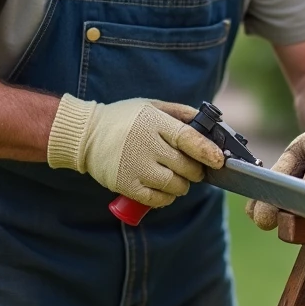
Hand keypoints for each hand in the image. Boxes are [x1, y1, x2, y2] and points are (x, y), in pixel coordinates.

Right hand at [47, 96, 223, 207]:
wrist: (85, 135)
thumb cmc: (124, 119)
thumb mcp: (151, 106)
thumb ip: (180, 113)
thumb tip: (209, 123)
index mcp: (155, 123)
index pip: (189, 139)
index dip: (208, 152)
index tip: (218, 160)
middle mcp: (147, 146)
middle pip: (186, 167)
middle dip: (196, 170)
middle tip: (193, 168)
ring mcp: (136, 167)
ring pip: (176, 186)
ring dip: (182, 185)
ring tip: (176, 176)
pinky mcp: (127, 185)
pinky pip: (158, 200)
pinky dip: (167, 197)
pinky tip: (164, 188)